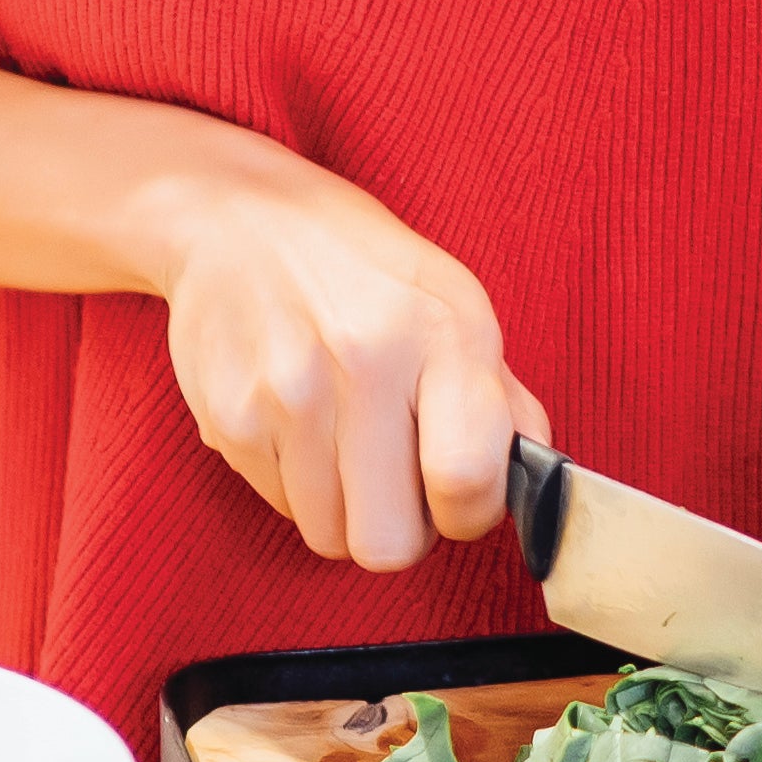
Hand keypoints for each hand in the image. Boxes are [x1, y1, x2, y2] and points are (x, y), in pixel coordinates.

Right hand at [140, 151, 548, 573]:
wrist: (237, 217)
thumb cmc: (359, 267)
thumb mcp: (451, 300)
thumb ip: (501, 397)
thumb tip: (534, 479)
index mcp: (441, 330)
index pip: (467, 480)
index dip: (469, 512)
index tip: (457, 491)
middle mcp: (364, 361)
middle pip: (389, 545)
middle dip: (399, 526)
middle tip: (395, 476)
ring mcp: (287, 394)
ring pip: (329, 537)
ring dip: (343, 506)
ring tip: (341, 438)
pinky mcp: (228, 419)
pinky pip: (278, 506)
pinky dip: (293, 481)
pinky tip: (296, 421)